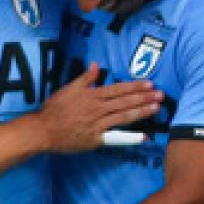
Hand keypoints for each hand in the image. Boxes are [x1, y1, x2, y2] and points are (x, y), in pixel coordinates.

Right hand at [37, 63, 162, 151]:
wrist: (42, 130)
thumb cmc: (54, 109)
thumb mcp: (68, 89)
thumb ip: (85, 78)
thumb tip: (96, 65)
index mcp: (91, 95)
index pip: (118, 89)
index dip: (134, 87)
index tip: (149, 84)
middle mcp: (97, 108)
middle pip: (124, 101)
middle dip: (144, 98)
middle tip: (161, 95)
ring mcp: (98, 124)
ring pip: (124, 116)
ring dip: (141, 112)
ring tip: (157, 108)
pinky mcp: (97, 139)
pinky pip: (117, 137)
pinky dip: (131, 137)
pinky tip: (145, 136)